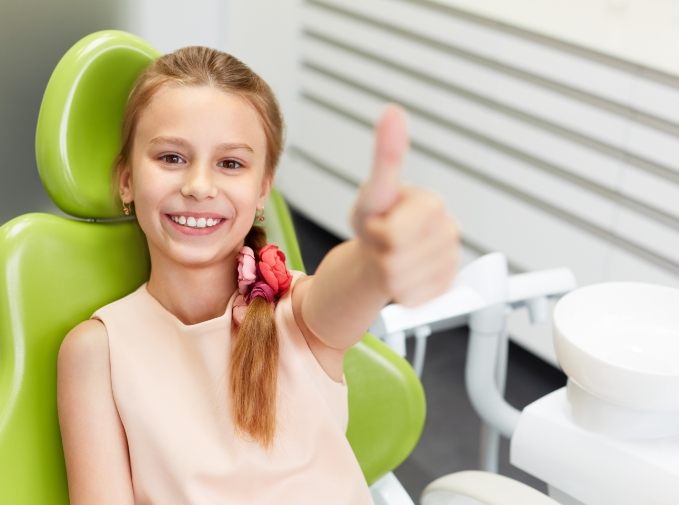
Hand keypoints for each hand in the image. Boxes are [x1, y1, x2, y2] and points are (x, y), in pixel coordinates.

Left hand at [351, 104, 459, 306]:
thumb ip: (386, 155)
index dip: (377, 234)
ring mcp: (450, 261)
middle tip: (381, 243)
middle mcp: (449, 231)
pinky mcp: (447, 287)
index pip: (397, 234)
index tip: (379, 224)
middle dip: (379, 255)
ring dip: (387, 275)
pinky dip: (400, 293)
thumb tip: (392, 111)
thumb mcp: (374, 191)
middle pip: (398, 261)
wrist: (378, 255)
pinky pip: (414, 299)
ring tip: (390, 258)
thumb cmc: (375, 221)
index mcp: (432, 205)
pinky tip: (402, 276)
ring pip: (404, 283)